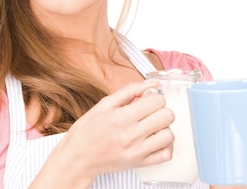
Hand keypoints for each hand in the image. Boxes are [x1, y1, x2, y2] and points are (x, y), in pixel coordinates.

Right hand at [49, 80, 175, 179]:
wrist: (77, 157)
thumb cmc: (87, 131)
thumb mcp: (104, 104)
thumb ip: (130, 91)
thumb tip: (152, 83)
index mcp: (122, 117)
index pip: (157, 101)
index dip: (154, 96)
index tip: (148, 100)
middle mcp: (131, 135)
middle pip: (167, 116)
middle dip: (161, 110)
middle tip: (151, 112)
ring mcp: (137, 151)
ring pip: (169, 135)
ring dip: (164, 128)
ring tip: (152, 127)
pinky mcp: (140, 164)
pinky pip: (166, 154)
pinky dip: (165, 146)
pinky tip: (154, 140)